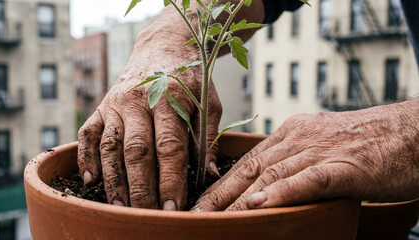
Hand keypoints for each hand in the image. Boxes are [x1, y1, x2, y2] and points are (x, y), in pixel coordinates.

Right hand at [77, 9, 221, 209]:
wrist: (162, 46)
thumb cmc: (190, 78)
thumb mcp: (209, 102)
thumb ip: (208, 138)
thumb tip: (209, 175)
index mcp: (169, 98)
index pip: (170, 147)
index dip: (171, 179)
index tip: (174, 207)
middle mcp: (138, 100)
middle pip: (137, 151)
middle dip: (142, 188)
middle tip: (146, 217)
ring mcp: (116, 103)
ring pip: (111, 146)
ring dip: (114, 181)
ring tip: (120, 209)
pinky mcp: (101, 106)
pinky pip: (88, 134)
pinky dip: (86, 158)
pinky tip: (90, 181)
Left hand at [193, 100, 418, 210]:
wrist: (411, 132)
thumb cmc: (367, 143)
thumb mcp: (321, 145)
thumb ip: (295, 162)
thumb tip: (269, 186)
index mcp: (292, 133)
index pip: (248, 160)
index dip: (220, 183)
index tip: (200, 202)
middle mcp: (299, 138)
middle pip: (250, 168)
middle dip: (218, 193)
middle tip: (193, 214)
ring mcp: (320, 150)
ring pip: (271, 174)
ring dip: (238, 199)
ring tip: (213, 217)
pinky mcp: (345, 166)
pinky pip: (309, 179)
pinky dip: (283, 192)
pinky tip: (260, 205)